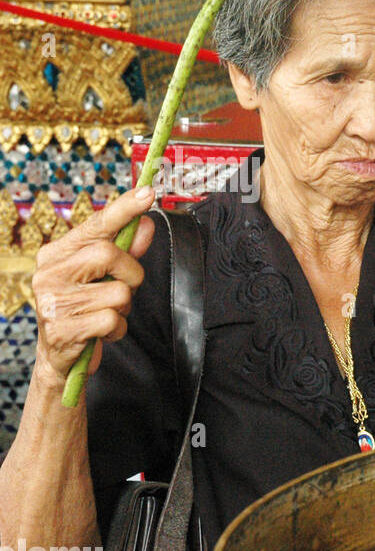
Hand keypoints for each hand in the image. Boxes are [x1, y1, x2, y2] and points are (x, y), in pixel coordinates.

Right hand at [30, 186, 155, 385]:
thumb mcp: (106, 278)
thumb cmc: (85, 311)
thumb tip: (146, 224)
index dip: (123, 208)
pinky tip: (102, 333)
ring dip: (124, 309)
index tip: (148, 191)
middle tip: (124, 290)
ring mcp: (52, 301)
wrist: (61, 359)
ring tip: (107, 315)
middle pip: (110, 254)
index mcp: (57, 254)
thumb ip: (127, 252)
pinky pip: (113, 321)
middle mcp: (49, 273)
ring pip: (118, 293)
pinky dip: (118, 330)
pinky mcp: (62, 330)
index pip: (95, 225)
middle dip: (131, 275)